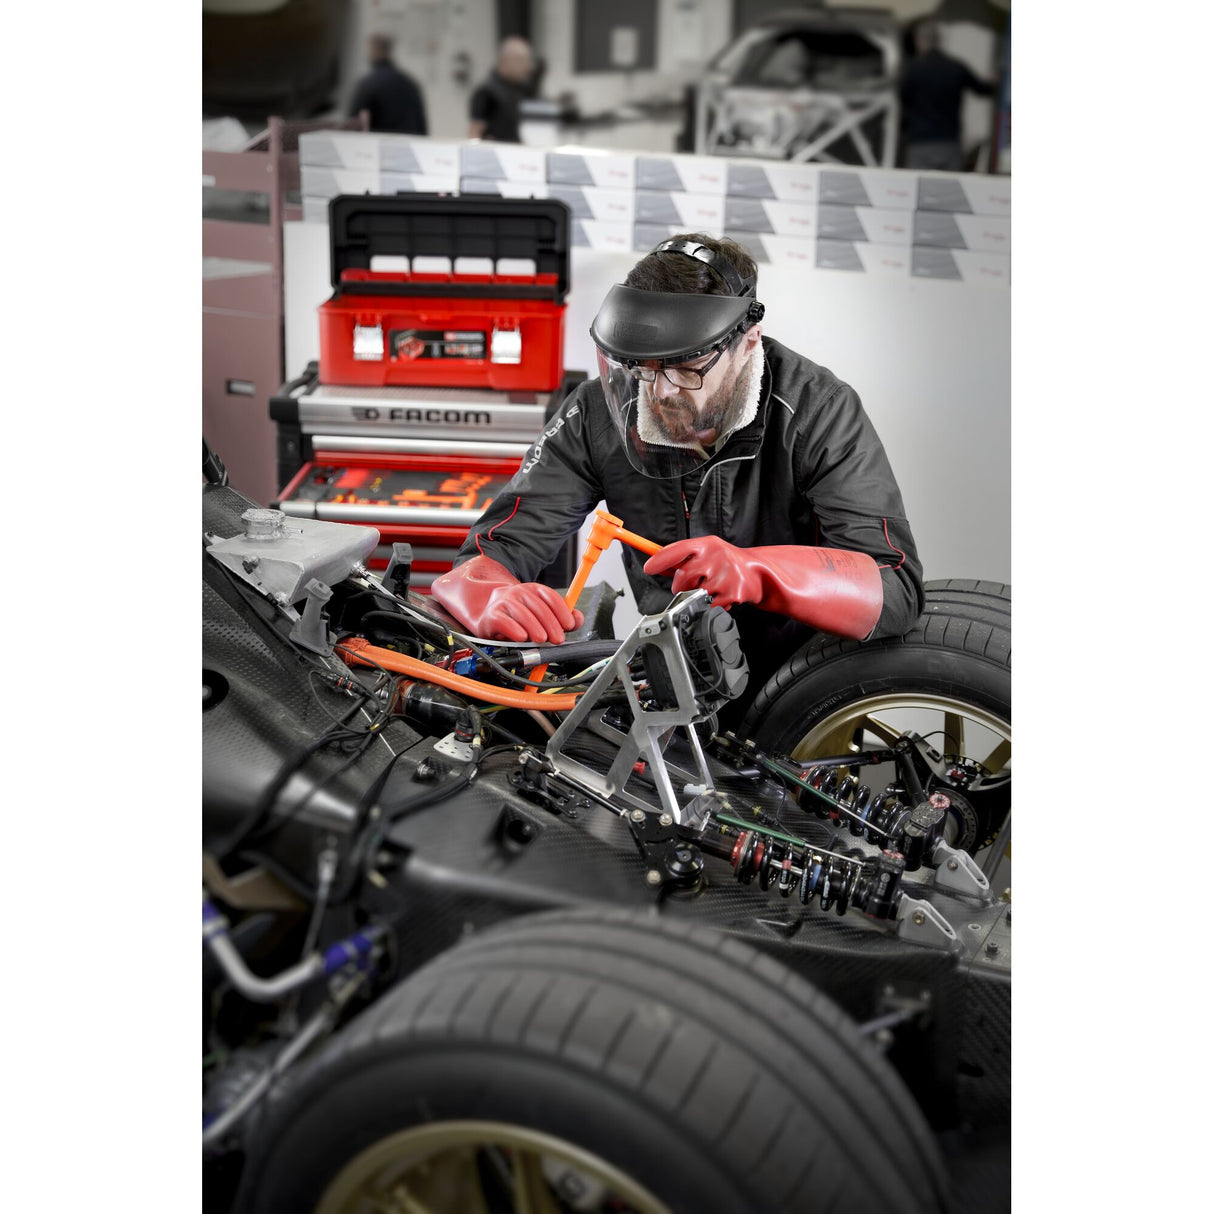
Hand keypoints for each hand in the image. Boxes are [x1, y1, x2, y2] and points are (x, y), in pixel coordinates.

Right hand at [479, 581, 582, 642]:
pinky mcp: (492, 616)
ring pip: (522, 614)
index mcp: (533, 590)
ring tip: (542, 639)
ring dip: (534, 628)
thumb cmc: (519, 617)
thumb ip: (562, 617)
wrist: (490, 615)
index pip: (551, 597)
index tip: (569, 625)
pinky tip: (522, 637)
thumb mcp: (542, 615)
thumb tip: (577, 619)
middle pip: (538, 607)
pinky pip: (504, 622)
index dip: (563, 612)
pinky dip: (514, 630)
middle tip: (558, 639)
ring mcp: (504, 602)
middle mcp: (519, 592)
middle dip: (551, 624)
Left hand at [644, 537, 882, 638]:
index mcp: (705, 544)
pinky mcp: (730, 592)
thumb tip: (659, 564)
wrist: (766, 575)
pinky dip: (713, 605)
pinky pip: (709, 605)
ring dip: (699, 596)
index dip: (659, 561)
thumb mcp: (710, 554)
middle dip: (683, 585)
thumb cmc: (733, 565)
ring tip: (713, 589)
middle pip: (681, 578)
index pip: (675, 550)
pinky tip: (723, 597)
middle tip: (695, 584)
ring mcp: (722, 574)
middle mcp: (713, 556)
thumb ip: (686, 558)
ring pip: (693, 594)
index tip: (648, 567)